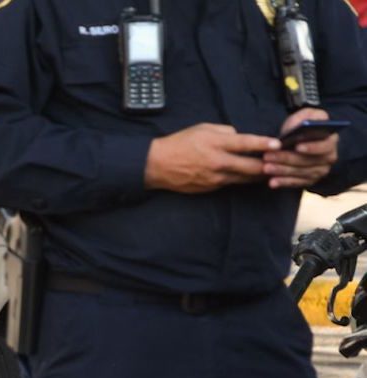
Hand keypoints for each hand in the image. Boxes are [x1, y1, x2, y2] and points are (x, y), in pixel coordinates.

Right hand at [145, 124, 280, 193]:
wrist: (157, 165)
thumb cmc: (179, 143)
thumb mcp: (202, 128)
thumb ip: (224, 131)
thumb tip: (239, 137)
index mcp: (216, 144)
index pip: (246, 143)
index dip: (264, 144)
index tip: (278, 144)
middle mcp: (218, 162)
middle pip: (252, 167)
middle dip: (268, 165)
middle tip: (280, 162)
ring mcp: (215, 178)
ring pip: (244, 178)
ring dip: (258, 175)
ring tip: (270, 170)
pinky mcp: (211, 188)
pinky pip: (231, 183)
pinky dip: (241, 179)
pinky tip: (247, 176)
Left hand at [263, 108, 338, 188]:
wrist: (299, 139)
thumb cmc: (302, 126)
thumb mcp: (305, 115)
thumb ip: (303, 117)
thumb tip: (298, 125)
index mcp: (331, 140)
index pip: (325, 146)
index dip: (312, 147)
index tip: (297, 147)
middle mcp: (329, 157)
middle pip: (309, 161)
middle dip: (287, 159)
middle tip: (268, 156)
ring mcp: (320, 170)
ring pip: (301, 173)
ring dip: (283, 171)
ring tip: (266, 168)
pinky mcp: (309, 180)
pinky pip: (297, 183)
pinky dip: (284, 182)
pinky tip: (272, 182)